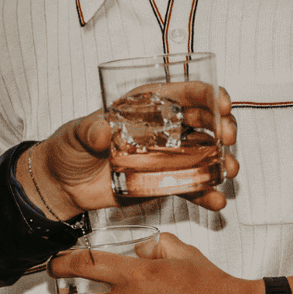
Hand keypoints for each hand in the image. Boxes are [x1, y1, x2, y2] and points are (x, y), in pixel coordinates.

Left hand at [23, 85, 239, 216]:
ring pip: (204, 154)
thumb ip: (89, 130)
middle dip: (223, 127)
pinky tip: (217, 200)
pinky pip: (191, 187)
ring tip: (230, 170)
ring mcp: (166, 157)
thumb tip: (102, 130)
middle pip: (203, 122)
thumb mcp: (76, 134)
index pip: (183, 94)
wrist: (62, 185)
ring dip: (222, 160)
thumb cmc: (69, 149)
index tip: (222, 103)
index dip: (206, 95)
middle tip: (229, 137)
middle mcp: (163, 129)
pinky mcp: (164, 183)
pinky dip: (206, 193)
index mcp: (146, 106)